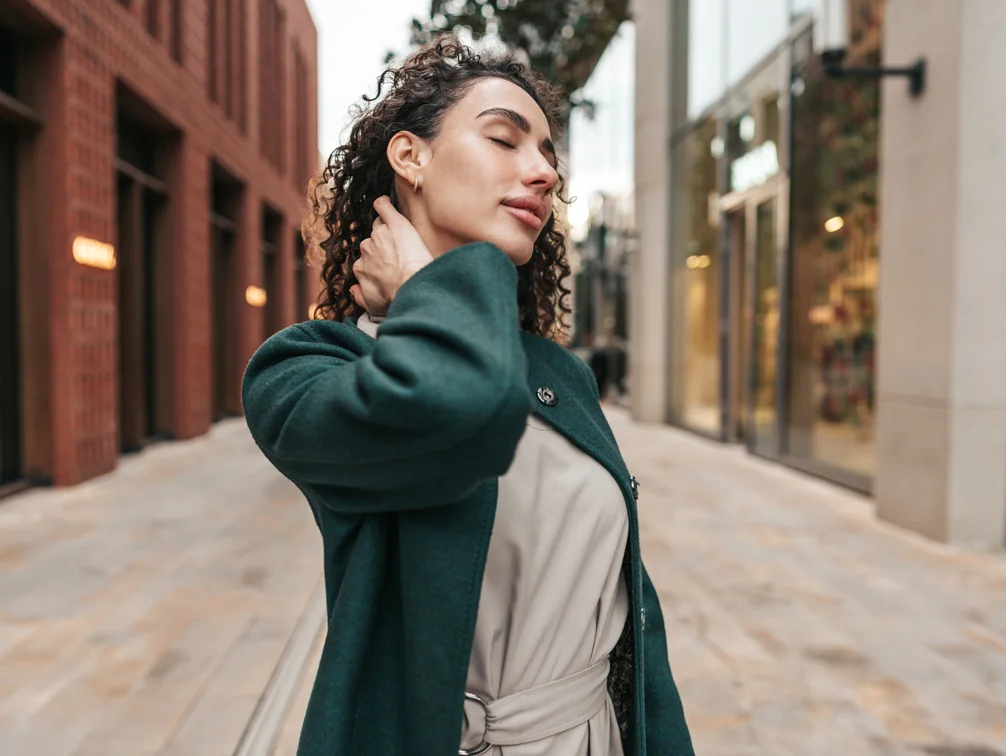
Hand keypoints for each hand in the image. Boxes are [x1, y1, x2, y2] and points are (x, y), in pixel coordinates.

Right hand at [350, 196, 432, 316]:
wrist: (411, 288)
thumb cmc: (395, 300)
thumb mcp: (373, 307)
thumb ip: (360, 297)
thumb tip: (354, 290)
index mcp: (360, 268)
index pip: (367, 259)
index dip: (379, 263)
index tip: (389, 268)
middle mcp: (366, 250)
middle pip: (373, 243)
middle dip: (383, 248)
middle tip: (399, 256)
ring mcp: (379, 235)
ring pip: (380, 227)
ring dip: (389, 231)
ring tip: (401, 239)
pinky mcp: (394, 224)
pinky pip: (384, 208)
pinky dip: (384, 204)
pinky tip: (386, 203)